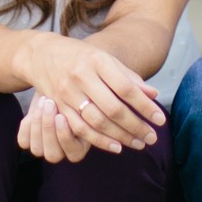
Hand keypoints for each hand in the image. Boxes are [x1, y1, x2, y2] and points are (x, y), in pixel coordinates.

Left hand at [16, 93, 90, 163]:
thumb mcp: (80, 102)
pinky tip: (36, 108)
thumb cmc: (75, 95)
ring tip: (43, 102)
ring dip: (38, 125)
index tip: (61, 116)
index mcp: (80, 148)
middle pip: (53, 155)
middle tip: (50, 105)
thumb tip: (83, 112)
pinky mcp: (29, 142)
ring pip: (37, 149)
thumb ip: (81, 112)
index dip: (65, 136)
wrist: (58, 87)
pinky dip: (27, 125)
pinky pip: (24, 141)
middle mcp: (62, 153)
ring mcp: (44, 149)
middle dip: (48, 129)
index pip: (73, 153)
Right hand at [20, 33, 163, 155]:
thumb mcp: (105, 58)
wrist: (41, 54)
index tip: (160, 119)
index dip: (145, 106)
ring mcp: (67, 93)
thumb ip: (129, 77)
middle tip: (152, 137)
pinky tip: (116, 147)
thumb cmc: (81, 57)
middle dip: (135, 125)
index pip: (126, 88)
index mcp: (97, 61)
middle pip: (113, 108)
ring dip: (120, 136)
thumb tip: (153, 95)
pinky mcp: (58, 107)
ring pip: (97, 121)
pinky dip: (99, 141)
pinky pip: (80, 129)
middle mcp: (81, 77)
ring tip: (139, 143)